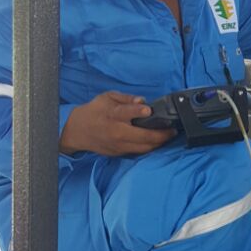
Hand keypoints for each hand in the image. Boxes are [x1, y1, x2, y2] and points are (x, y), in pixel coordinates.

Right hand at [59, 91, 173, 156]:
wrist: (77, 131)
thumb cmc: (95, 112)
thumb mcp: (107, 98)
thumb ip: (126, 99)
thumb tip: (142, 101)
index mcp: (112, 115)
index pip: (126, 113)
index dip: (138, 111)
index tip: (148, 110)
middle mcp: (116, 132)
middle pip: (142, 136)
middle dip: (161, 134)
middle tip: (172, 130)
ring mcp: (118, 145)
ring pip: (143, 147)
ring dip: (158, 143)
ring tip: (169, 136)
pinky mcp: (119, 153)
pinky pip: (138, 152)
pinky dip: (149, 147)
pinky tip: (157, 142)